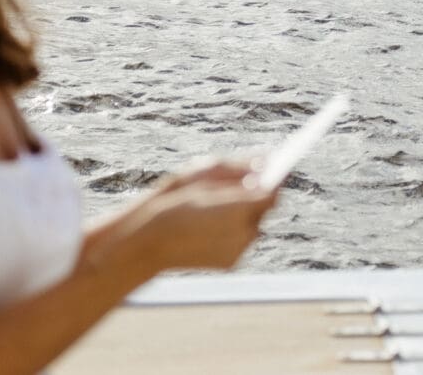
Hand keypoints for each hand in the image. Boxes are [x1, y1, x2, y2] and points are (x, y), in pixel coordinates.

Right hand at [140, 163, 276, 269]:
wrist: (147, 242)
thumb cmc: (171, 200)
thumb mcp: (202, 172)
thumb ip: (238, 166)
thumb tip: (266, 160)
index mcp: (238, 207)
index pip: (272, 190)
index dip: (274, 178)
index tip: (275, 167)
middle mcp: (245, 232)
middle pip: (265, 208)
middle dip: (255, 196)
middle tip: (236, 186)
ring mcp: (239, 250)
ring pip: (254, 225)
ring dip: (243, 214)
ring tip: (213, 208)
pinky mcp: (232, 263)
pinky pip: (242, 241)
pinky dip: (233, 231)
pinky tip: (209, 227)